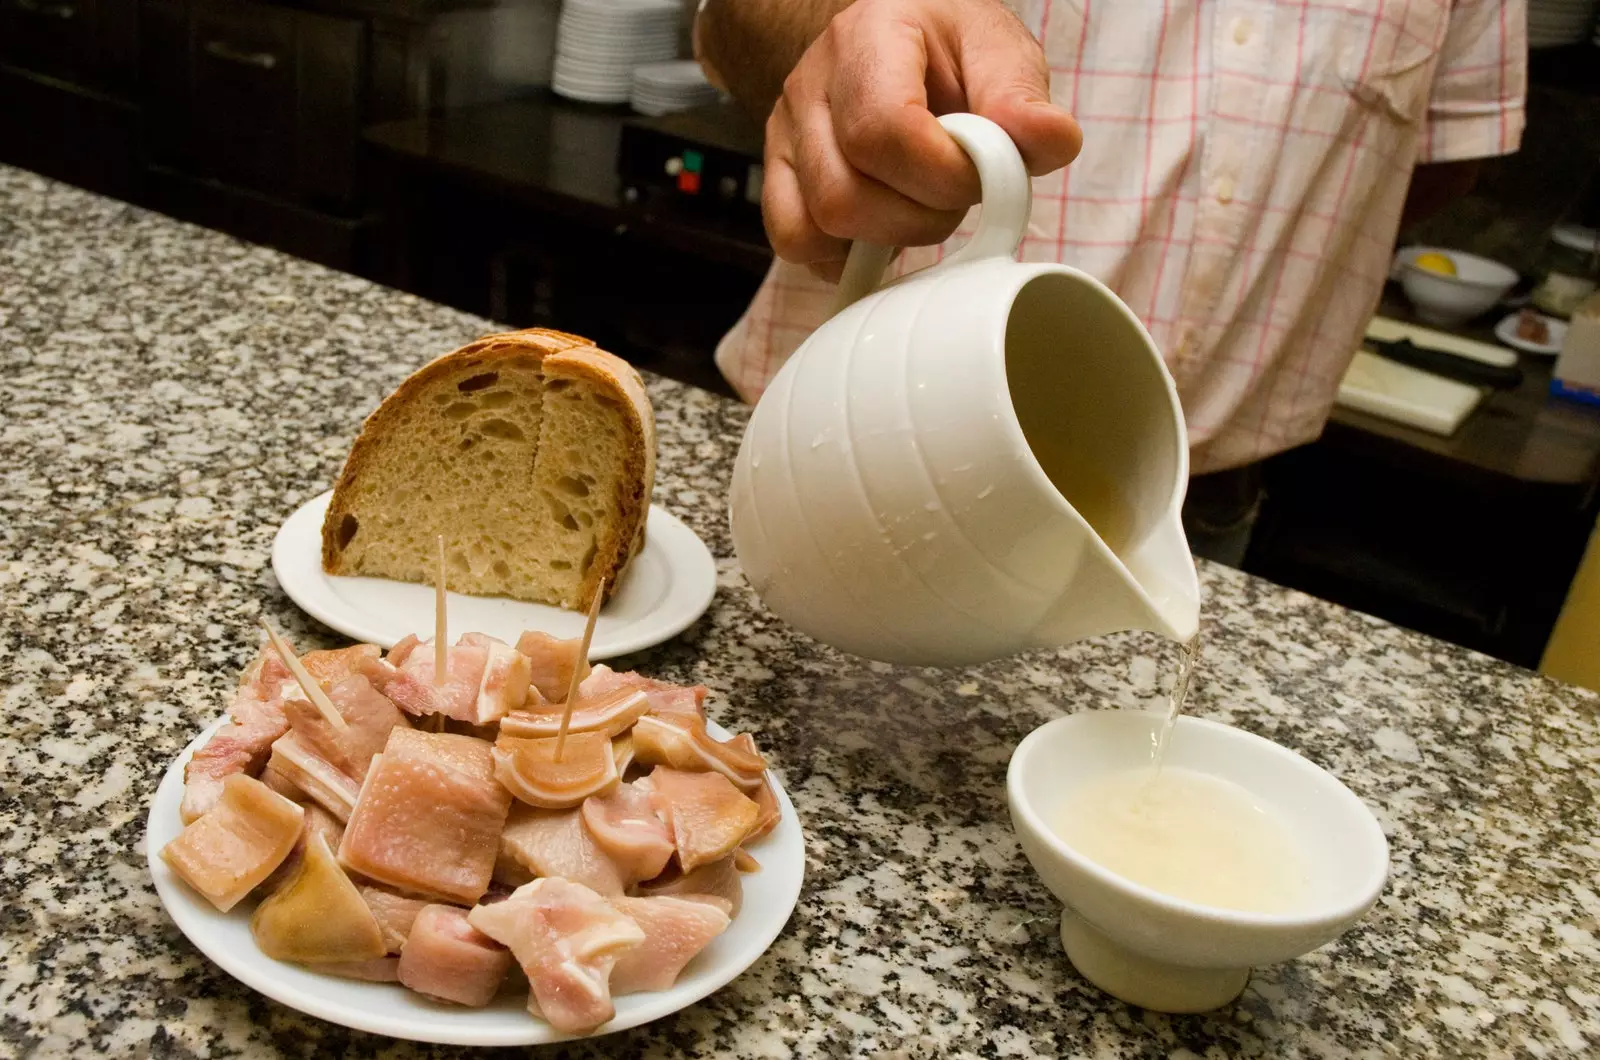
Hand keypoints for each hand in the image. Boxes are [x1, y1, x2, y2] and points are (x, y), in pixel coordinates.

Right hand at [762, 0, 1080, 280]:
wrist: (895, 44)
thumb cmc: (948, 51)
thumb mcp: (998, 50)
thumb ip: (1022, 97)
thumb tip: (1052, 140)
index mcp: (867, 38)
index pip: (883, 131)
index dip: (941, 176)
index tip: (980, 176)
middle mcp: (810, 85)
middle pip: (843, 195)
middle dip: (917, 218)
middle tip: (954, 196)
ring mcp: (785, 135)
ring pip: (815, 227)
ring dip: (883, 239)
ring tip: (918, 205)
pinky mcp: (777, 177)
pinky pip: (794, 242)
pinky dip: (842, 255)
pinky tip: (881, 227)